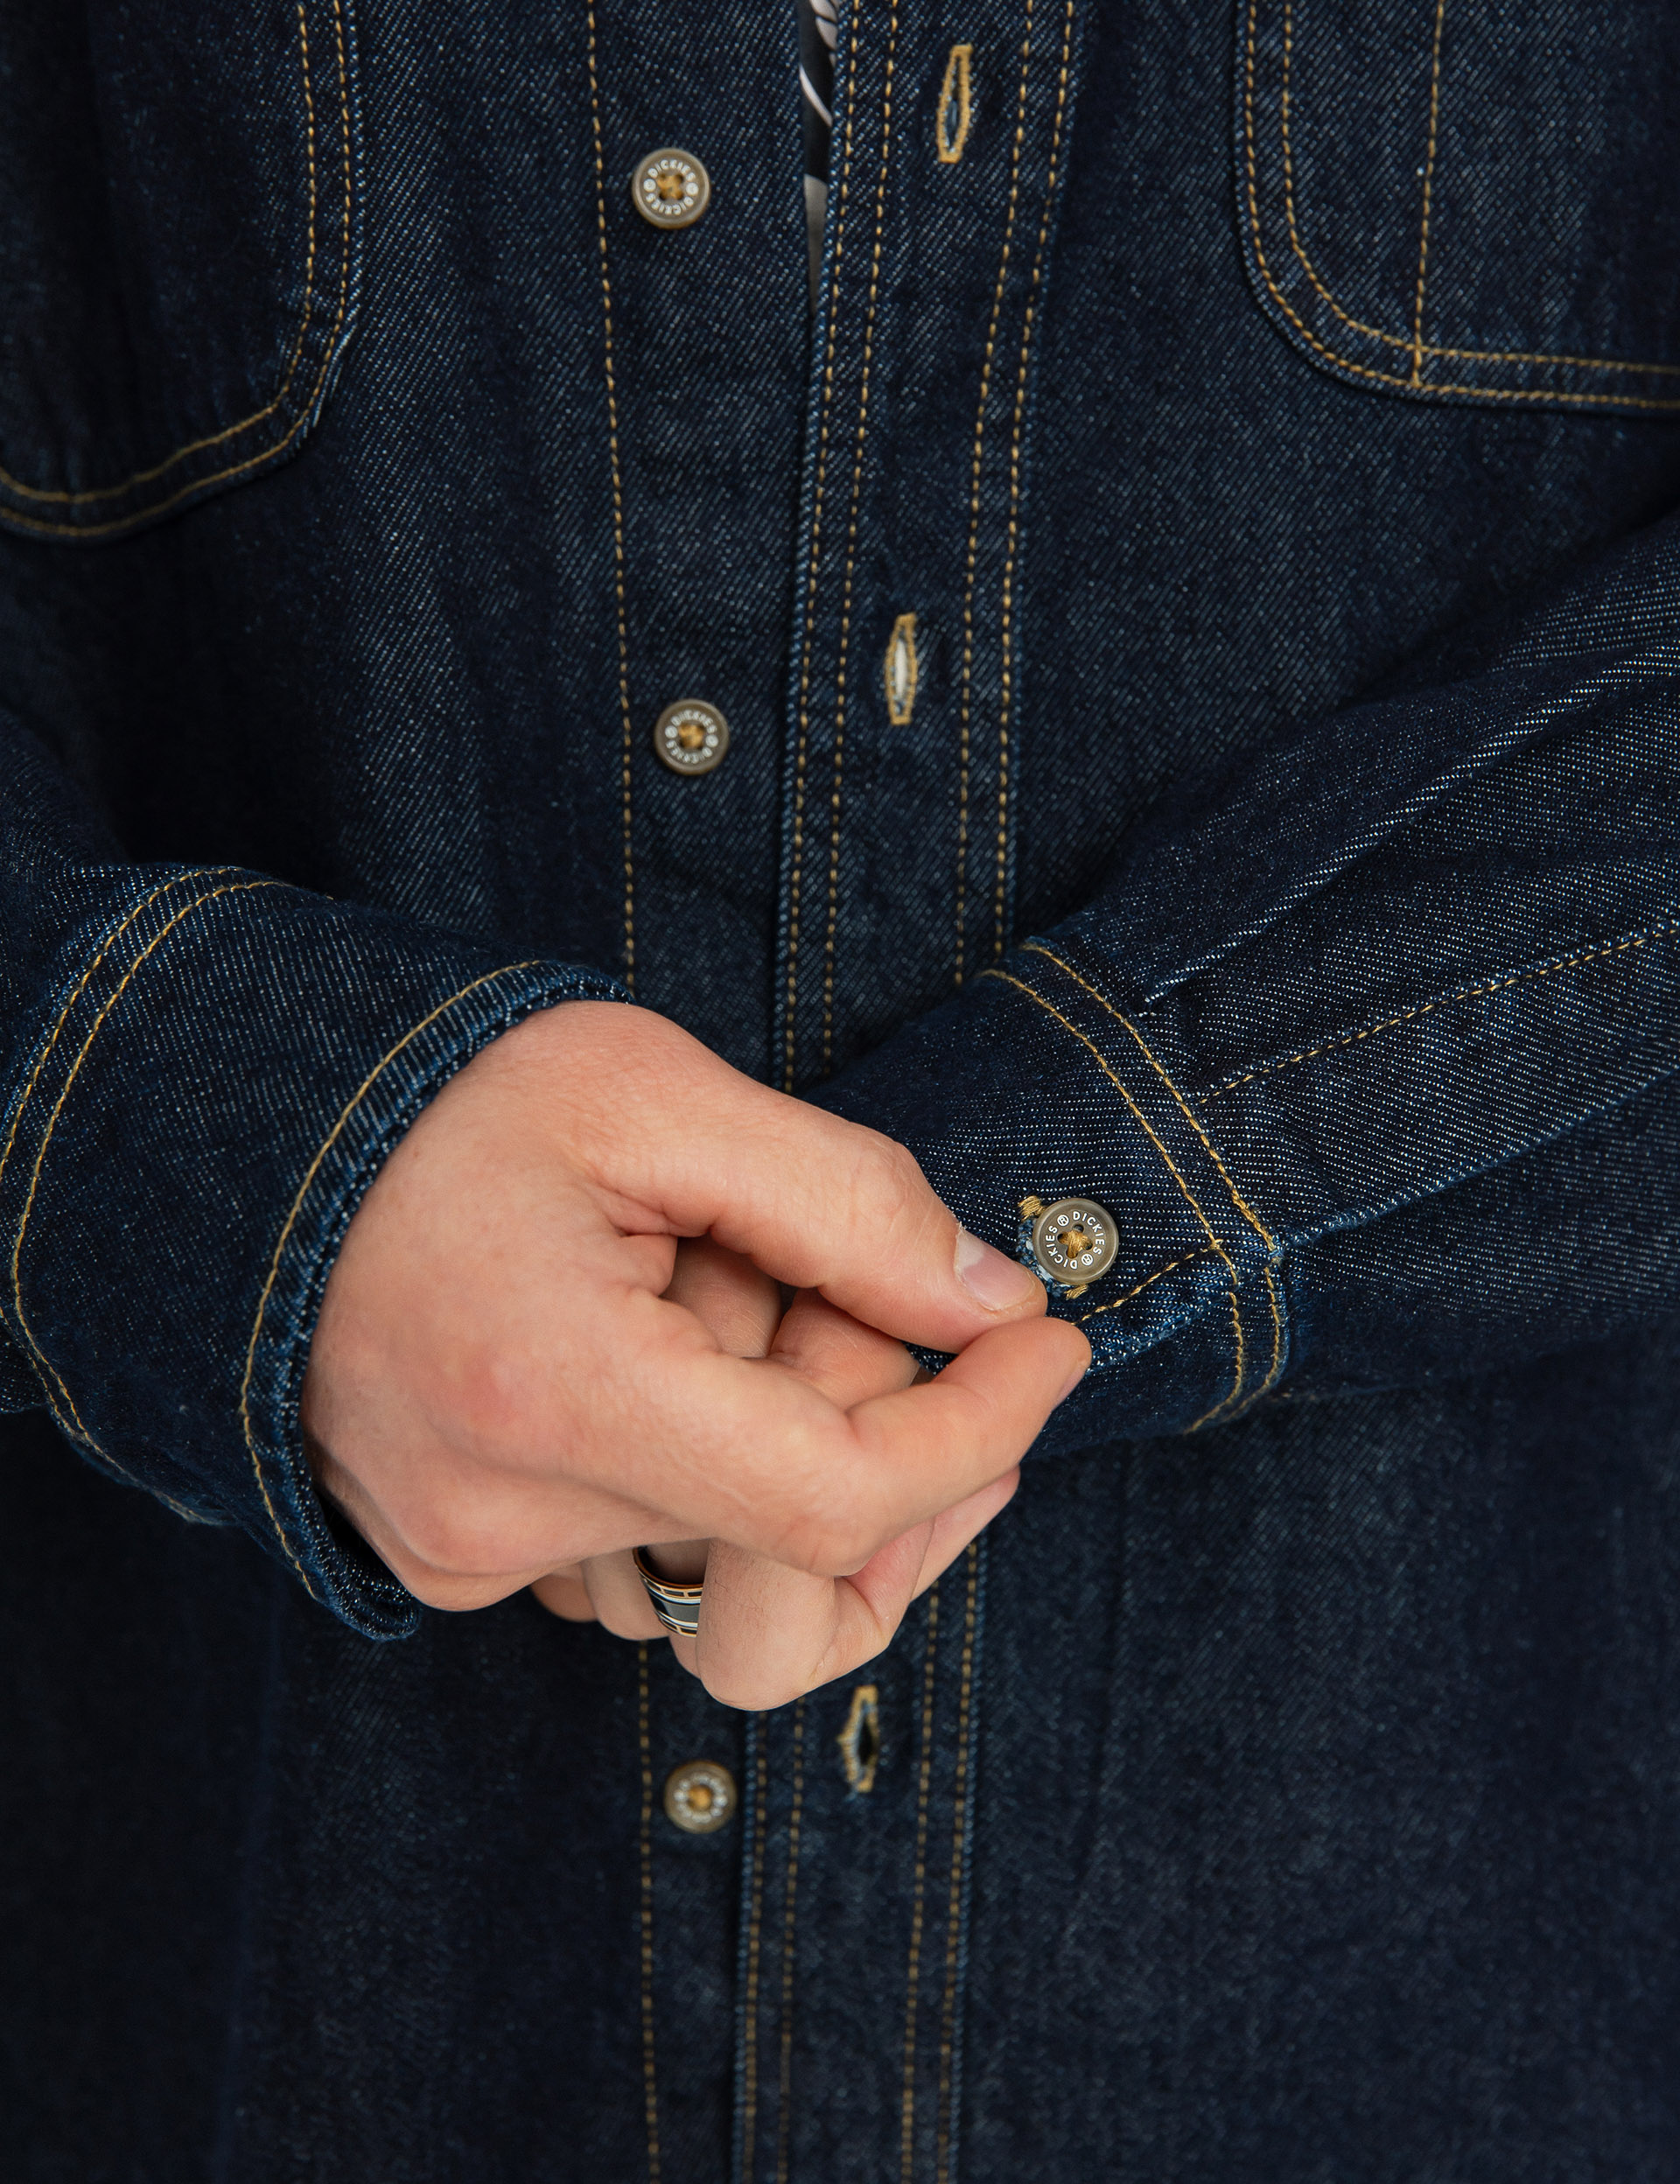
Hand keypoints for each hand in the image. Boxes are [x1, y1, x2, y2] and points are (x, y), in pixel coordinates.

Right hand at [303, 1001, 1086, 1614]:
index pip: (837, 1500)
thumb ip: (844, 1198)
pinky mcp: (459, 1559)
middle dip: (866, 1412)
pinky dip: (705, 1464)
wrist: (245, 1147)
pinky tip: (658, 1346)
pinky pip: (651, 1553)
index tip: (1046, 1350)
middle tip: (809, 1273)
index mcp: (555, 1396)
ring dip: (778, 1440)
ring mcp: (474, 1557)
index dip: (978, 1432)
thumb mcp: (650, 1092)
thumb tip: (992, 1305)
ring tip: (706, 1295)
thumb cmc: (436, 1099)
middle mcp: (505, 1519)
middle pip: (799, 1535)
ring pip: (734, 1560)